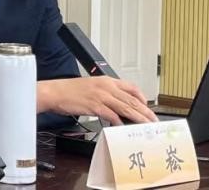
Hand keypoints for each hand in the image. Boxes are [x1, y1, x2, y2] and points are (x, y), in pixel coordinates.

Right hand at [37, 77, 157, 126]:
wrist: (55, 92)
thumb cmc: (70, 91)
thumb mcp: (91, 86)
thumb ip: (106, 92)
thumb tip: (117, 104)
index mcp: (106, 80)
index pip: (131, 87)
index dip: (142, 97)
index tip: (147, 107)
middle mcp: (106, 87)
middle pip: (131, 99)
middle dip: (145, 111)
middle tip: (153, 120)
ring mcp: (101, 96)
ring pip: (125, 107)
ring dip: (138, 118)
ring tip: (145, 126)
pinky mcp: (95, 106)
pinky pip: (112, 115)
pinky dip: (119, 122)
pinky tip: (124, 128)